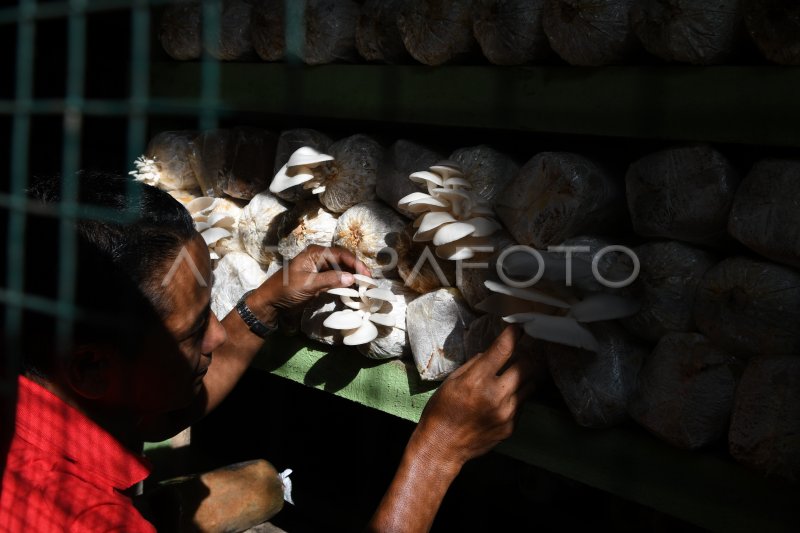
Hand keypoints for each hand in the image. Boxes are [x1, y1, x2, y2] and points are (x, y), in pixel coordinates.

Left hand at [258, 245, 370, 311]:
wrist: (271, 303)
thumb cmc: (286, 290)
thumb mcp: (308, 284)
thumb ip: (330, 280)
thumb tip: (352, 278)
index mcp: (315, 253)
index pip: (341, 254)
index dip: (356, 263)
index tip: (367, 275)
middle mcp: (319, 258)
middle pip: (343, 260)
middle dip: (356, 269)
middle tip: (369, 282)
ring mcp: (319, 269)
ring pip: (341, 269)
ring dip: (352, 276)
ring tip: (364, 286)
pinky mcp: (319, 280)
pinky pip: (335, 279)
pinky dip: (345, 283)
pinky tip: (352, 290)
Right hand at [413, 325, 537, 468]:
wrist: (442, 446)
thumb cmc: (441, 411)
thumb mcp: (452, 381)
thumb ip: (474, 365)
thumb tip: (491, 354)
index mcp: (477, 381)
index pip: (503, 350)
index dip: (514, 335)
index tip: (519, 328)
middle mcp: (495, 396)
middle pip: (526, 366)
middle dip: (526, 355)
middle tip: (524, 351)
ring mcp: (506, 413)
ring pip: (529, 385)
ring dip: (525, 376)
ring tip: (517, 373)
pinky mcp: (510, 427)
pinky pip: (521, 404)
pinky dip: (517, 397)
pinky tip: (504, 398)